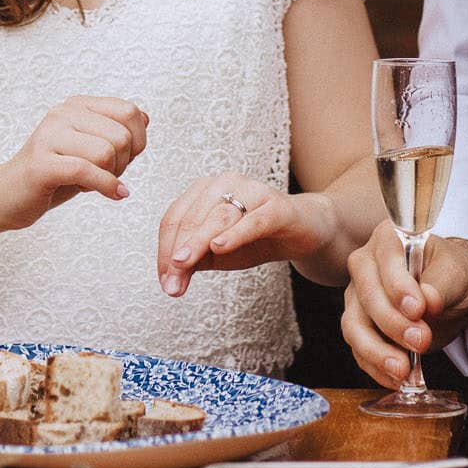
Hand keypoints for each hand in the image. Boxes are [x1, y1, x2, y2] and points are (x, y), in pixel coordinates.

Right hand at [0, 96, 146, 232]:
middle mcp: (62, 113)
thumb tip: (145, 118)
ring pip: (107, 153)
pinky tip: (113, 195)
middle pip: (122, 136)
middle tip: (103, 175)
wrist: (6, 195)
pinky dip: (106, 186)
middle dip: (122, 163)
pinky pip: (86, 171)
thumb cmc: (52, 174)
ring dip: (109, 176)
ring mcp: (49, 136)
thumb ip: (115, 133)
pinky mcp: (41, 163)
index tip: (123, 159)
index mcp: (76, 105)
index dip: (137, 141)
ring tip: (89, 182)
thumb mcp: (89, 150)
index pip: (129, 112)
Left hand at [155, 174, 334, 295]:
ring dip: (197, 244)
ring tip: (184, 265)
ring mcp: (252, 191)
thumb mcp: (218, 254)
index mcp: (205, 190)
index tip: (164, 282)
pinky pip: (252, 220)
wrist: (303, 232)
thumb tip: (170, 280)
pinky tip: (219, 246)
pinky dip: (234, 233)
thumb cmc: (255, 239)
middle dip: (178, 252)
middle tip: (171, 285)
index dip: (164, 250)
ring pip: (218, 217)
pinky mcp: (277, 206)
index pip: (175, 218)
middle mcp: (225, 183)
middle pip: (193, 217)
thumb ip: (194, 261)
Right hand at [340, 220, 467, 386]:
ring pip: (354, 326)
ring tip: (402, 370)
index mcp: (388, 239)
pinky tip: (396, 378)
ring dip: (377, 352)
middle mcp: (365, 265)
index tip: (418, 309)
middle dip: (393, 324)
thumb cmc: (452, 272)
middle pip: (366, 296)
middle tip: (421, 341)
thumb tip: (429, 301)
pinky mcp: (359, 325)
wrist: (449, 291)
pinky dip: (375, 367)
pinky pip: (358, 349)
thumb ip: (442, 283)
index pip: (385, 261)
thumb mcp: (458, 272)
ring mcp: (357, 296)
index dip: (398, 286)